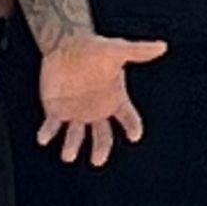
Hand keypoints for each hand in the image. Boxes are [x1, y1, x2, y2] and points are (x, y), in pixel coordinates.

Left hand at [37, 33, 166, 166]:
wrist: (66, 45)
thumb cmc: (94, 48)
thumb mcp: (118, 50)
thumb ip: (139, 51)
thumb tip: (162, 46)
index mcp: (114, 100)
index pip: (128, 119)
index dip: (132, 127)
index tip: (134, 135)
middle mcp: (97, 111)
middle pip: (102, 137)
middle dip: (100, 149)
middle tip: (97, 160)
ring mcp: (76, 113)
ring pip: (76, 136)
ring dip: (71, 146)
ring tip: (68, 156)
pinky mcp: (56, 111)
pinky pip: (52, 126)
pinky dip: (47, 133)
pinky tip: (43, 138)